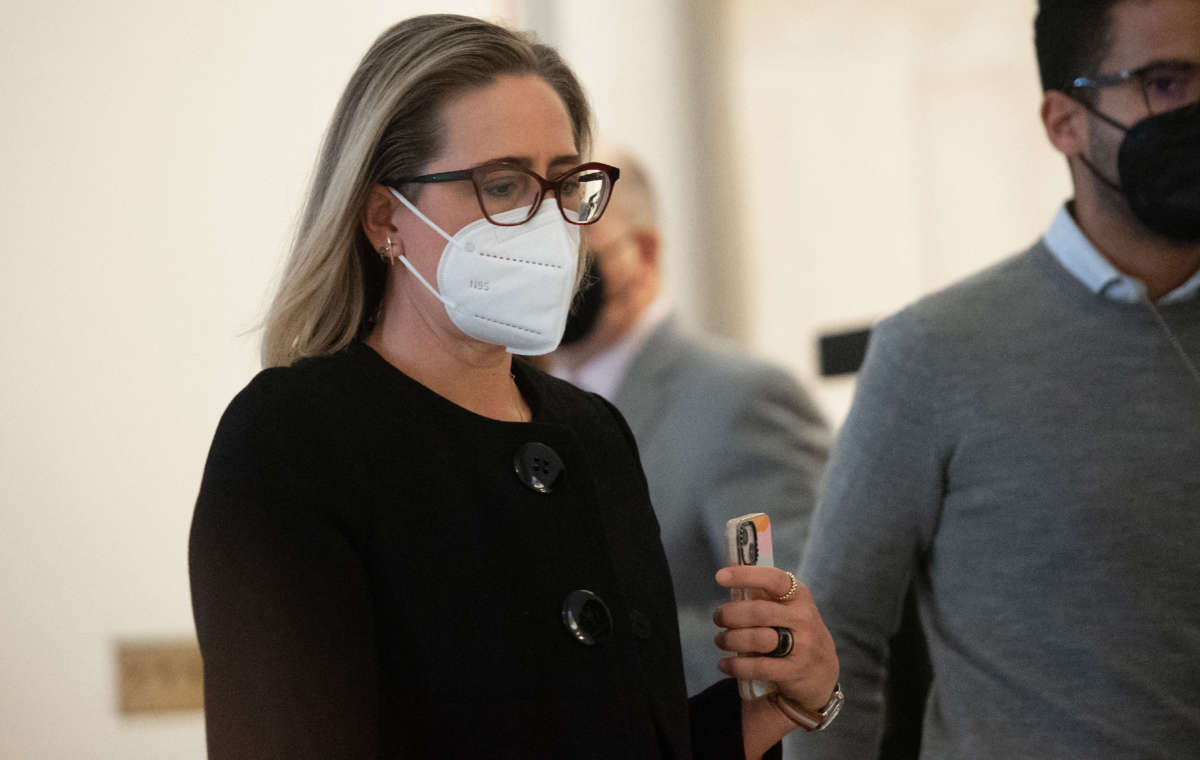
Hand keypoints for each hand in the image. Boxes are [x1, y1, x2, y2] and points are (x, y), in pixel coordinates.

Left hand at [712, 566, 838, 710]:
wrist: (823, 672)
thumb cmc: (795, 632)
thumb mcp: (789, 609)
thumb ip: (764, 597)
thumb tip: (726, 579)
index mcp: (799, 596)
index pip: (773, 580)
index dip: (745, 576)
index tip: (720, 577)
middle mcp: (803, 618)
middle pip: (758, 612)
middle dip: (730, 614)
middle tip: (718, 618)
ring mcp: (802, 645)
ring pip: (757, 639)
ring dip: (730, 639)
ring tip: (720, 640)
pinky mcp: (795, 671)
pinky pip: (758, 667)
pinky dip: (736, 665)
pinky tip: (724, 664)